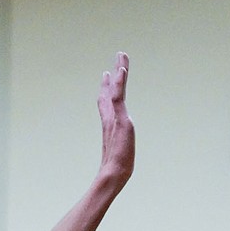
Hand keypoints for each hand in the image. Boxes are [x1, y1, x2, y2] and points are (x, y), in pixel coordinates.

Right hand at [96, 52, 134, 187]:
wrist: (112, 175)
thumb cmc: (116, 172)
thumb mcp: (119, 158)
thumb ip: (116, 154)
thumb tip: (111, 165)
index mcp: (111, 125)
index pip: (108, 103)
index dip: (107, 89)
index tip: (107, 75)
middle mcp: (111, 118)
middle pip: (112, 91)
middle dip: (116, 74)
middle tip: (119, 56)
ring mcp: (115, 117)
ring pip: (117, 89)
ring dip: (120, 71)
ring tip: (122, 55)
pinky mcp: (120, 119)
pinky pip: (119, 97)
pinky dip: (120, 83)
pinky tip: (122, 71)